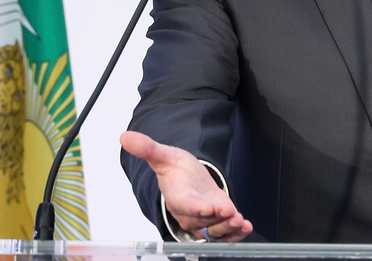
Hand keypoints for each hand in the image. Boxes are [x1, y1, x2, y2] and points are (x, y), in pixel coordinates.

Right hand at [120, 131, 252, 241]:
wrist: (187, 179)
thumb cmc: (176, 170)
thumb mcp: (164, 155)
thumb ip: (148, 149)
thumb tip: (125, 136)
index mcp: (176, 196)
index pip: (184, 204)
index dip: (195, 208)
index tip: (207, 208)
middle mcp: (189, 213)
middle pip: (202, 222)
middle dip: (217, 220)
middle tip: (231, 214)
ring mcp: (203, 220)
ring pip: (214, 231)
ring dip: (228, 228)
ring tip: (240, 221)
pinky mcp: (216, 223)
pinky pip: (225, 234)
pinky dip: (236, 234)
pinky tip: (246, 227)